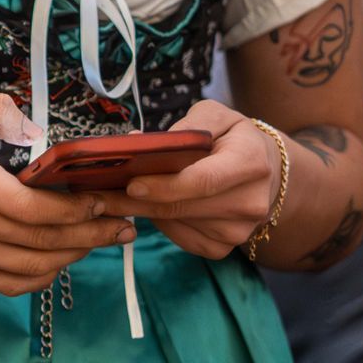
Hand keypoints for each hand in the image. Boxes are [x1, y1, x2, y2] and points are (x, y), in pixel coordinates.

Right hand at [0, 94, 135, 296]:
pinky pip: (10, 284)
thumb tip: (37, 129)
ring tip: (104, 240)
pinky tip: (61, 260)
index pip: (38, 208)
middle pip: (45, 240)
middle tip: (125, 223)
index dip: (81, 208)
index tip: (108, 198)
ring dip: (76, 255)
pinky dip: (43, 276)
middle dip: (94, 233)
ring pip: (34, 266)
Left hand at [89, 100, 276, 259]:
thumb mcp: (215, 116)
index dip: (164, 185)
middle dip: (134, 201)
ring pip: (175, 224)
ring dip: (141, 212)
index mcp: (251, 162)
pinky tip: (151, 208)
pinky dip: (160, 225)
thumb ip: (183, 126)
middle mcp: (250, 201)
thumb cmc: (232, 139)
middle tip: (97, 195)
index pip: (203, 180)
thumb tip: (138, 142)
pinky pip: (181, 240)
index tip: (131, 183)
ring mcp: (239, 230)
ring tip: (113, 197)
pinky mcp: (225, 247)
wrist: (266, 171)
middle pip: (181, 207)